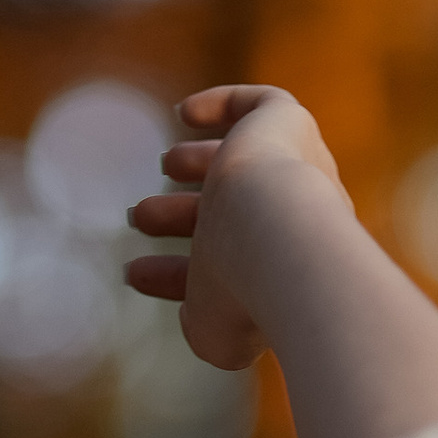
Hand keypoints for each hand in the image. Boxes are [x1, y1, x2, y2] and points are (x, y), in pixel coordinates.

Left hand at [124, 85, 351, 368]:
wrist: (282, 243)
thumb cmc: (247, 295)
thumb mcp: (216, 333)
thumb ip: (204, 325)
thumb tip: (192, 315)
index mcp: (288, 270)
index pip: (228, 267)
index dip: (178, 272)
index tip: (133, 273)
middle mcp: (305, 217)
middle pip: (239, 210)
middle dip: (184, 214)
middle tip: (137, 216)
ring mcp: (301, 169)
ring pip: (251, 161)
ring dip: (199, 163)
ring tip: (162, 164)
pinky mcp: (290, 125)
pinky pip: (264, 104)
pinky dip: (225, 104)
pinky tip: (184, 112)